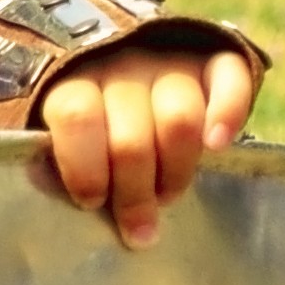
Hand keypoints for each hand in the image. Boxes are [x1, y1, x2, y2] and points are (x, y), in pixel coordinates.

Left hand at [40, 42, 259, 249]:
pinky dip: (228, 113)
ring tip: (167, 195)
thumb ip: (56, 158)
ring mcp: (170, 60)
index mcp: (72, 81)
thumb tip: (55, 188)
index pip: (77, 116)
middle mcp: (122, 64)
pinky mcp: (214, 60)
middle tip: (138, 225)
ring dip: (175, 172)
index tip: (92, 202)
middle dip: (135, 194)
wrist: (121, 61)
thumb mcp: (56, 132)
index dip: (85, 169)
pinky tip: (217, 146)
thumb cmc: (86, 121)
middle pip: (132, 137)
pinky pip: (229, 79)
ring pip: (180, 118)